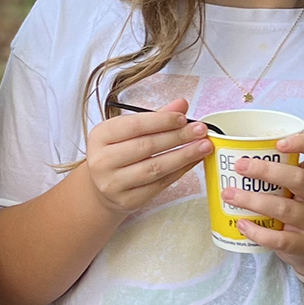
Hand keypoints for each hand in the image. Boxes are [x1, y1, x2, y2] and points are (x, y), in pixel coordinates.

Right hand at [82, 98, 211, 215]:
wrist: (101, 188)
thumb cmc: (116, 153)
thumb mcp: (126, 131)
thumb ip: (154, 117)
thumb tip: (181, 105)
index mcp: (100, 136)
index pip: (135, 125)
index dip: (162, 121)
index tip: (183, 118)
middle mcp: (102, 160)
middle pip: (147, 146)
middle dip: (178, 137)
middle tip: (200, 130)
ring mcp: (114, 183)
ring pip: (155, 168)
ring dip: (183, 156)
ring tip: (203, 146)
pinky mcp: (128, 200)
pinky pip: (160, 184)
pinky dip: (179, 171)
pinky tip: (192, 161)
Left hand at [225, 132, 303, 276]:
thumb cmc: (302, 204)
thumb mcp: (301, 183)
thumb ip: (280, 167)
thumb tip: (235, 151)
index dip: (303, 143)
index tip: (278, 143)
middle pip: (298, 179)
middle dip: (266, 171)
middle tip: (239, 166)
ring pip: (284, 208)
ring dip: (253, 200)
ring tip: (229, 194)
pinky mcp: (303, 243)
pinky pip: (279, 239)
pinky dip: (258, 232)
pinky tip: (241, 224)